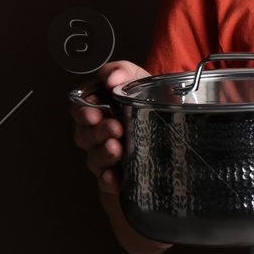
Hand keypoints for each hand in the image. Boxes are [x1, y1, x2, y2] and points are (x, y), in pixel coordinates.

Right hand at [70, 60, 148, 194]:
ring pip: (95, 158)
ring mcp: (107, 155)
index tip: (94, 114)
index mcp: (100, 109)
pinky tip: (115, 177)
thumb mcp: (138, 79)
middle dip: (98, 132)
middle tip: (114, 128)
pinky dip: (109, 180)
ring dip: (103, 154)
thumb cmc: (150, 102)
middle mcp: (99, 133)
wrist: (173, 128)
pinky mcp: (118, 175)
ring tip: (117, 148)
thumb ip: (121, 71)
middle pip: (86, 135)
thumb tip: (111, 78)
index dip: (83, 112)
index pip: (80, 110)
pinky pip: (107, 182)